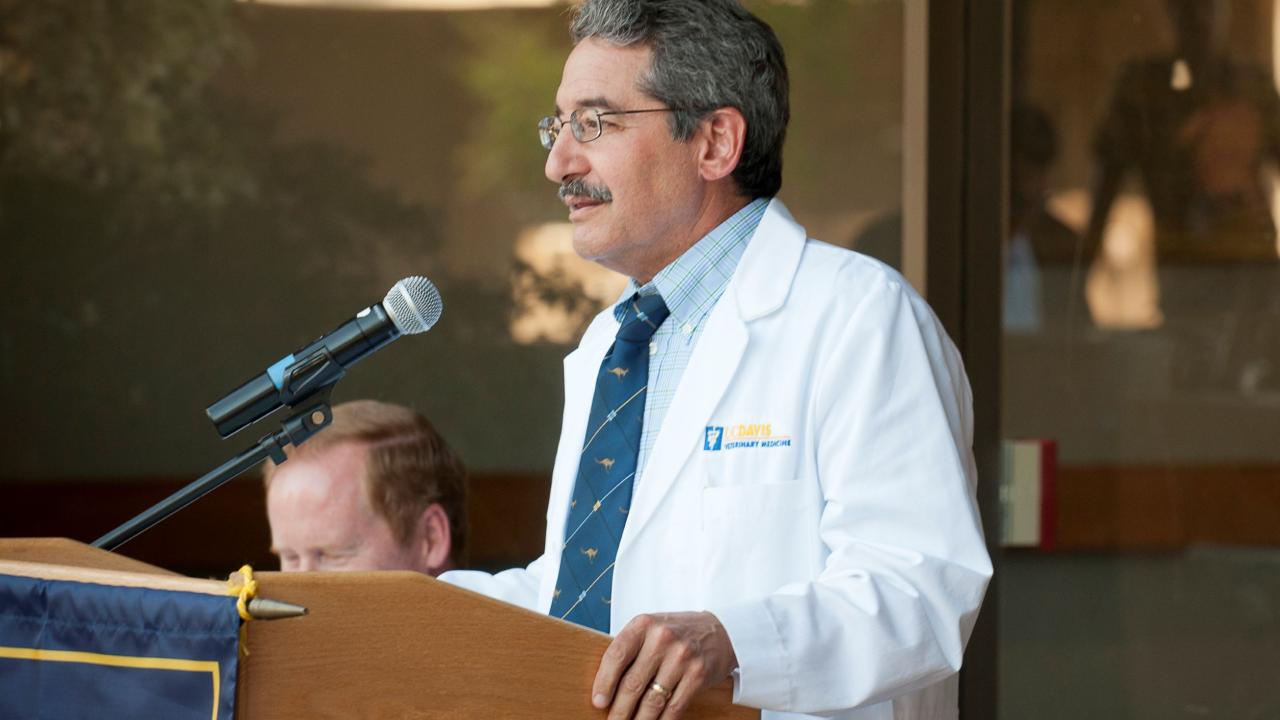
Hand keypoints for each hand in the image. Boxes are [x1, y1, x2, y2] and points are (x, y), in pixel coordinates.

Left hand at [592, 611, 737, 719]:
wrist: (721, 630)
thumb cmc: (677, 632)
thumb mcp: (651, 629)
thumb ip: (631, 650)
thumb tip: (606, 686)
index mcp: (644, 624)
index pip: (617, 655)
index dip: (604, 682)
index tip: (598, 702)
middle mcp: (662, 638)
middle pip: (633, 683)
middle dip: (619, 710)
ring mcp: (682, 657)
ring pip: (652, 700)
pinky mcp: (697, 675)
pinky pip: (674, 707)